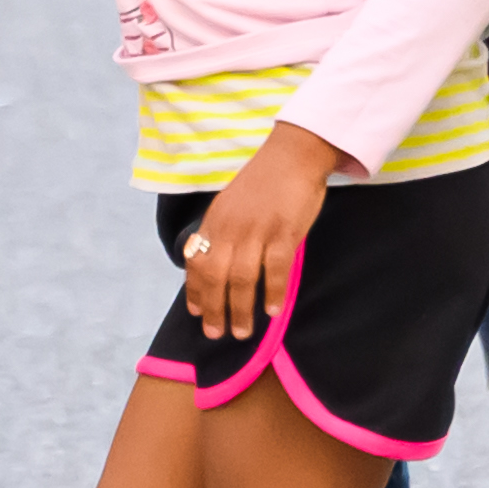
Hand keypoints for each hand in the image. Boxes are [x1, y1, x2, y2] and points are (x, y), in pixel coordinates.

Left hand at [182, 127, 338, 346]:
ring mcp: (257, 230)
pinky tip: (273, 311)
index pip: (196, 261)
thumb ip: (222, 231)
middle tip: (215, 334)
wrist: (293, 154)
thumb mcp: (231, 203)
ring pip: (242, 278)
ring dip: (240, 309)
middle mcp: (231, 227)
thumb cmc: (264, 181)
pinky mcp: (284, 232)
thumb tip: (213, 262)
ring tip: (242, 332)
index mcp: (215, 220)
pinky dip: (273, 292)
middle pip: (215, 276)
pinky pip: (276, 269)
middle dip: (213, 309)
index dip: (195, 289)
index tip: (196, 311)